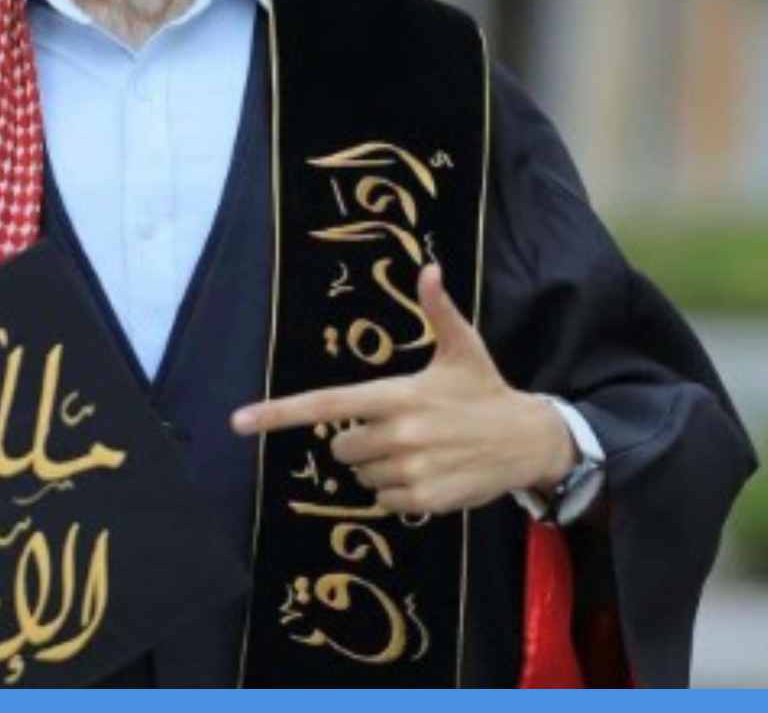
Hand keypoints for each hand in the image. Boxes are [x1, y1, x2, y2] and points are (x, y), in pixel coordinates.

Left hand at [230, 263, 576, 515]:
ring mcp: (411, 469)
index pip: (326, 404)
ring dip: (378, 466)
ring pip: (361, 475)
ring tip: (417, 448)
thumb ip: (439, 310)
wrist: (528, 440)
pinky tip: (427, 471)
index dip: (278, 413)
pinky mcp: (425, 499)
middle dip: (357, 439)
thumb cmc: (484, 390)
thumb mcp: (462, 347)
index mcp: (398, 395)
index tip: (239, 422)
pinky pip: (384, 499)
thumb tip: (429, 268)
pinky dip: (398, 490)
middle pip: (341, 445)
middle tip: (394, 428)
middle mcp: (399, 433)